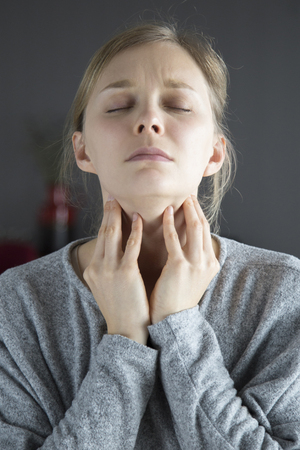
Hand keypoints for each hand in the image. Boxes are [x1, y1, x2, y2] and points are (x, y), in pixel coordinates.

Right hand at [83, 198, 149, 344]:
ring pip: (113, 235)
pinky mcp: (125, 274)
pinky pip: (130, 246)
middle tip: (112, 197)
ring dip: (118, 215)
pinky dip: (134, 231)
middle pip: (103, 233)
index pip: (99, 239)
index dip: (104, 221)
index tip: (109, 207)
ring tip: (123, 201)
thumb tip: (115, 254)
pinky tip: (139, 220)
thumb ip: (108, 269)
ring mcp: (110, 270)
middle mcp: (98, 267)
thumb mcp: (107, 287)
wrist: (125, 332)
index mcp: (93, 270)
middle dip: (108, 213)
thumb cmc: (122, 309)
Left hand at [149, 195, 219, 323]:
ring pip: (194, 228)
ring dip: (187, 210)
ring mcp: (196, 264)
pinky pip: (175, 240)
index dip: (199, 214)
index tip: (192, 201)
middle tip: (187, 193)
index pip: (206, 232)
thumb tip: (184, 241)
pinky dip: (170, 224)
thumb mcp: (192, 277)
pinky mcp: (180, 267)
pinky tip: (165, 213)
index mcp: (211, 263)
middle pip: (203, 226)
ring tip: (179, 198)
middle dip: (196, 208)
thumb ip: (192, 258)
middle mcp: (207, 262)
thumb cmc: (176, 298)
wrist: (172, 320)